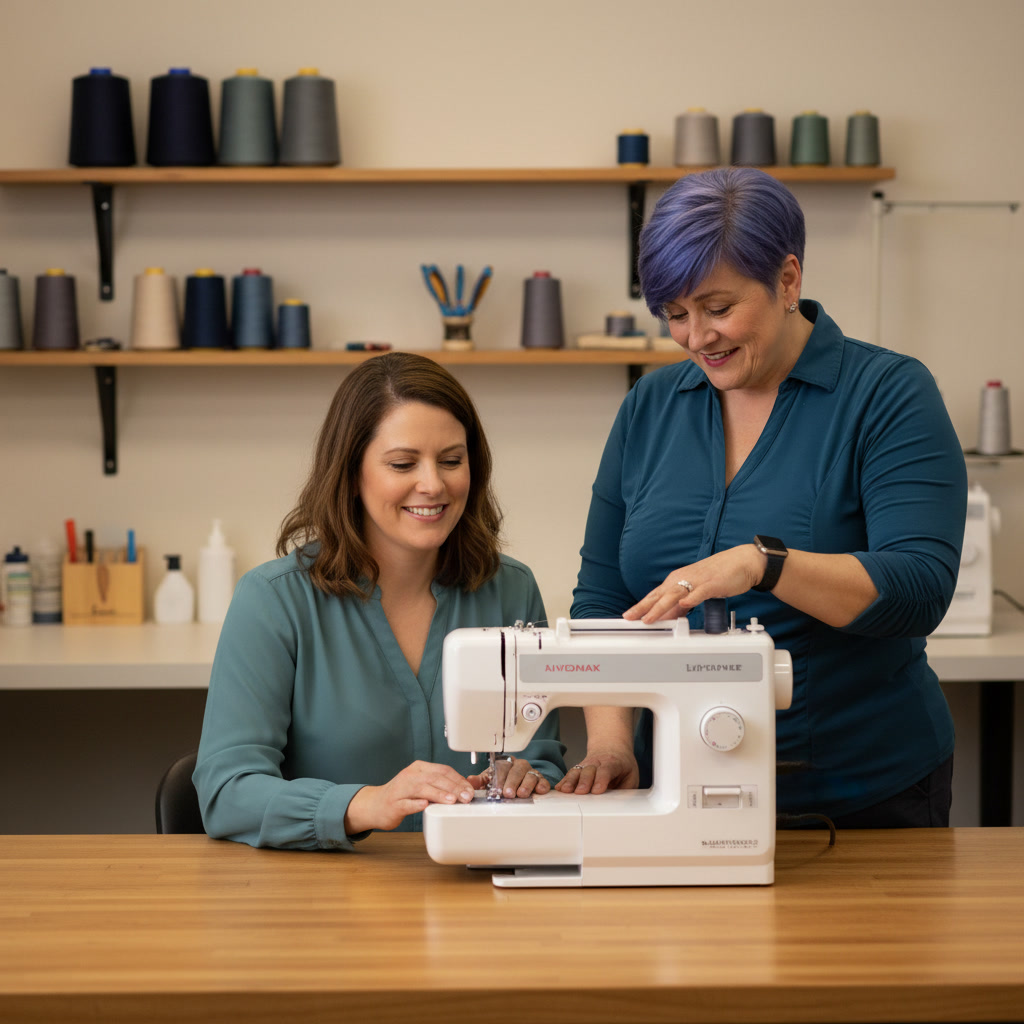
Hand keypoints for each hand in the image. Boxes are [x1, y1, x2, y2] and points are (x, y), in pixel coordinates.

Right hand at [344, 760, 474, 832]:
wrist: (376, 805)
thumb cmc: (403, 795)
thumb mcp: (423, 786)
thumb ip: (441, 785)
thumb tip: (465, 788)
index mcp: (419, 768)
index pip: (443, 770)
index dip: (458, 780)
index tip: (470, 790)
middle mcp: (410, 775)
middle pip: (435, 778)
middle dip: (453, 787)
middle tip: (466, 796)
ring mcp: (401, 789)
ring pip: (422, 789)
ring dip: (438, 794)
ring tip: (452, 800)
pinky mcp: (394, 804)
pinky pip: (406, 803)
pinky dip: (416, 804)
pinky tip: (425, 805)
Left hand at [471, 756, 551, 799]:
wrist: (516, 785)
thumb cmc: (502, 782)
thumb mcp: (489, 780)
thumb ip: (479, 781)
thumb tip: (470, 780)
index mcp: (506, 764)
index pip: (503, 767)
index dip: (500, 778)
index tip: (496, 788)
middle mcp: (519, 766)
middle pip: (517, 770)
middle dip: (512, 781)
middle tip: (508, 793)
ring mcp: (530, 773)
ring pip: (530, 775)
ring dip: (526, 785)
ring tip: (522, 794)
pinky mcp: (540, 781)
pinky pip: (543, 781)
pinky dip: (542, 785)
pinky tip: (539, 790)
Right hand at [555, 747, 638, 794]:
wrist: (612, 747)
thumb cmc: (622, 765)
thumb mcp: (631, 776)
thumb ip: (626, 789)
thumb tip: (621, 803)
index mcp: (613, 763)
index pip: (607, 770)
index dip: (601, 780)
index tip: (597, 790)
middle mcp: (598, 762)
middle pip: (589, 770)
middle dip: (584, 781)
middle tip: (580, 792)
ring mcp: (586, 764)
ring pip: (577, 771)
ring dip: (571, 781)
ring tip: (565, 790)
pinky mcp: (579, 768)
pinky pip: (570, 773)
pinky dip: (564, 781)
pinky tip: (559, 788)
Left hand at [622, 545, 763, 622]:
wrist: (742, 562)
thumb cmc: (718, 577)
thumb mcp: (695, 592)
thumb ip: (681, 605)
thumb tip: (667, 617)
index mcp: (678, 581)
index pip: (655, 595)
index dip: (641, 606)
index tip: (628, 616)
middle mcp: (684, 579)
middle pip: (660, 595)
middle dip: (643, 607)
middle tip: (629, 617)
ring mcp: (697, 581)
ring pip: (675, 595)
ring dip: (660, 607)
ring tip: (649, 617)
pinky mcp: (712, 584)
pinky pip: (699, 592)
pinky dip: (690, 599)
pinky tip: (683, 605)